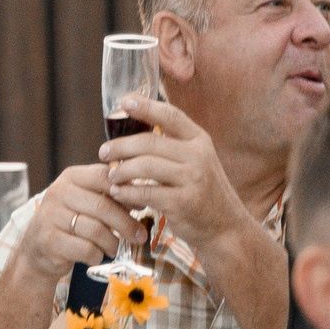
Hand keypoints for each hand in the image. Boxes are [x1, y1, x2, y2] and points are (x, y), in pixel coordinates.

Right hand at [11, 162, 143, 288]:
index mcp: (70, 177)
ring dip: (112, 243)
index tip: (140, 206)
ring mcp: (50, 216)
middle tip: (139, 236)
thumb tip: (141, 198)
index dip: (126, 191)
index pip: (103, 176)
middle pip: (102, 206)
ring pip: (95, 230)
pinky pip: (85, 249)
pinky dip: (97, 255)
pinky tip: (96, 255)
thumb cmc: (72, 221)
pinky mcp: (49, 240)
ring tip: (115, 248)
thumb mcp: (86, 200)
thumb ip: (109, 195)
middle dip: (126, 224)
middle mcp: (57, 193)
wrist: (38, 247)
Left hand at [102, 95, 252, 252]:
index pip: (170, 115)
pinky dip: (126, 192)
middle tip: (103, 152)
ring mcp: (193, 179)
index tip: (123, 101)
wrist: (226, 227)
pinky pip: (145, 192)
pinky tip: (118, 194)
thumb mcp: (195, 161)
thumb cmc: (201, 191)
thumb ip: (171, 145)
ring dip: (120, 171)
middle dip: (120, 146)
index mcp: (199, 140)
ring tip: (111, 176)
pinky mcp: (184, 202)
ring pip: (144, 166)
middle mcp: (199, 156)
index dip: (146, 106)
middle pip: (149, 142)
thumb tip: (131, 127)